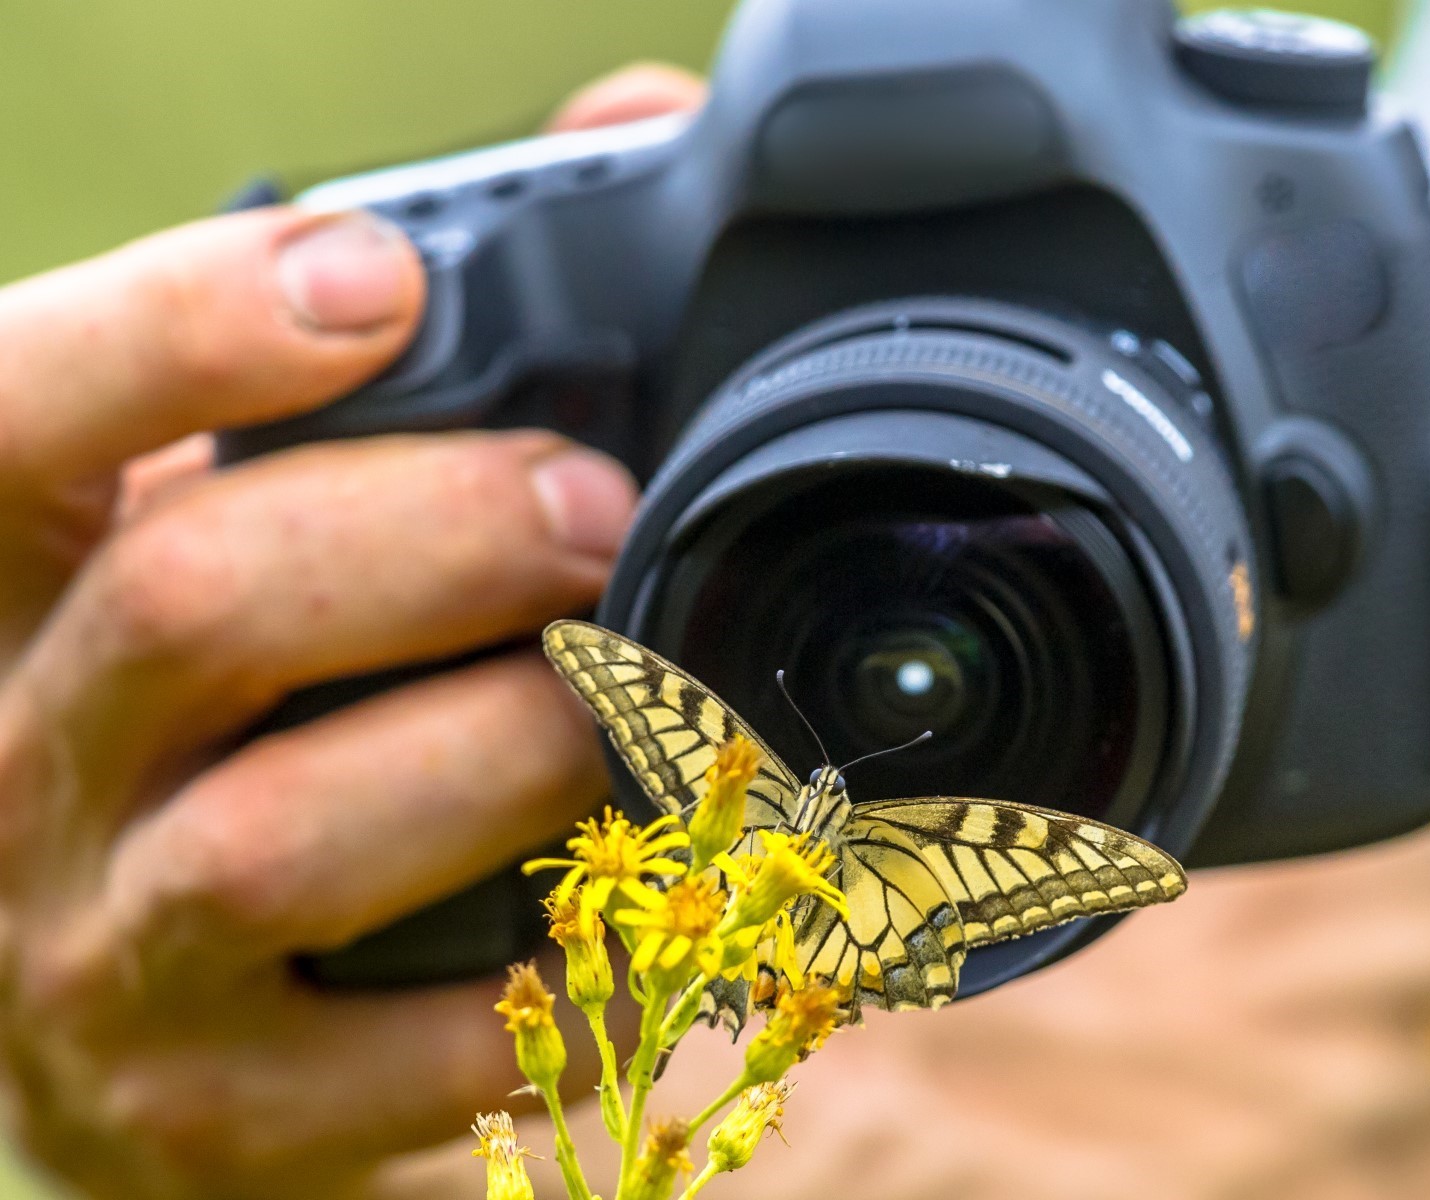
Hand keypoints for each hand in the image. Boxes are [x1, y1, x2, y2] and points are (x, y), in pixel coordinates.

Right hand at [0, 65, 703, 1199]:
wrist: (159, 1026)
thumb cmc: (233, 729)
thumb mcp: (248, 524)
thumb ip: (401, 353)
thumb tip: (624, 129)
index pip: (12, 414)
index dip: (184, 330)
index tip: (383, 282)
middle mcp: (7, 766)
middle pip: (194, 603)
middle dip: (438, 537)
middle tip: (594, 512)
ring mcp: (95, 959)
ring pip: (285, 839)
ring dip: (510, 750)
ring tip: (648, 712)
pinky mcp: (211, 1120)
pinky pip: (408, 1050)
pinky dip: (553, 973)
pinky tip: (645, 916)